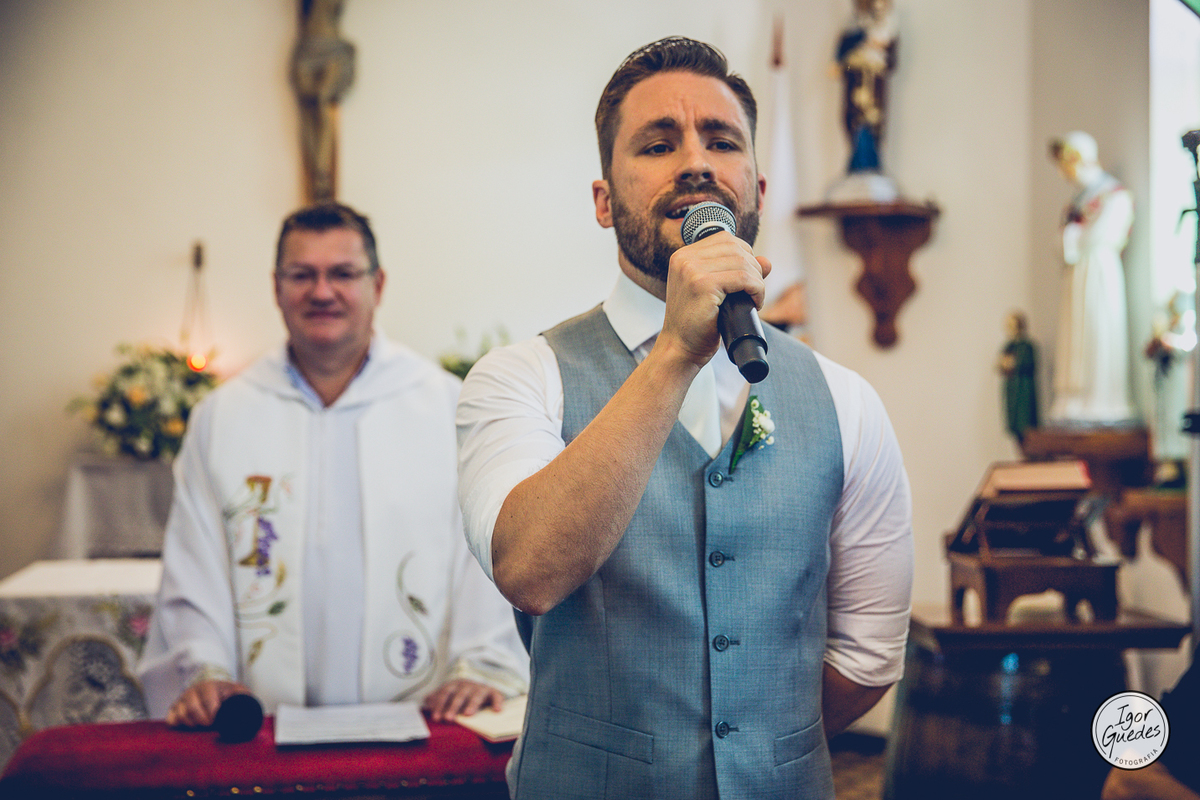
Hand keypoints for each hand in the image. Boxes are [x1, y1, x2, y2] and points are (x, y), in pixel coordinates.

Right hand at [166, 679, 251, 727]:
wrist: (217, 694)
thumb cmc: (230, 696)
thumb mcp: (239, 693)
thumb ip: (243, 696)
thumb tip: (245, 708)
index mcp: (209, 686)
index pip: (207, 698)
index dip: (212, 712)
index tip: (215, 721)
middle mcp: (193, 691)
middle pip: (191, 708)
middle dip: (201, 721)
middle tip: (209, 727)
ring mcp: (182, 700)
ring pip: (180, 714)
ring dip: (191, 724)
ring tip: (201, 728)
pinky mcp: (174, 709)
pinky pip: (170, 719)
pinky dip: (177, 725)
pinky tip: (187, 728)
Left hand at [421, 679, 504, 722]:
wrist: (482, 691)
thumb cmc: (461, 697)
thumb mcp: (449, 696)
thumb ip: (438, 699)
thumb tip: (426, 701)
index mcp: (454, 685)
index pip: (445, 694)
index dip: (440, 705)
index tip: (436, 718)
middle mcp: (467, 685)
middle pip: (459, 695)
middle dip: (453, 706)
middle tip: (448, 718)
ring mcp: (481, 688)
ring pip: (476, 696)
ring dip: (472, 704)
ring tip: (468, 714)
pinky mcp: (494, 692)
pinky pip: (497, 696)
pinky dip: (497, 702)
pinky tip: (497, 710)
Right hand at [659, 231, 770, 367]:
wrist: (679, 348)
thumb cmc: (696, 323)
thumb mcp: (715, 291)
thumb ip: (736, 272)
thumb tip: (766, 262)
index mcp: (683, 256)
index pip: (725, 239)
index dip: (744, 256)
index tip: (747, 279)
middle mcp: (684, 258)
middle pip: (736, 247)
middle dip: (753, 269)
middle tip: (754, 292)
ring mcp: (691, 270)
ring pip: (743, 262)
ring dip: (757, 281)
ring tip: (754, 299)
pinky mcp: (702, 285)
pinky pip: (744, 278)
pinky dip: (757, 290)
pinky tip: (754, 303)